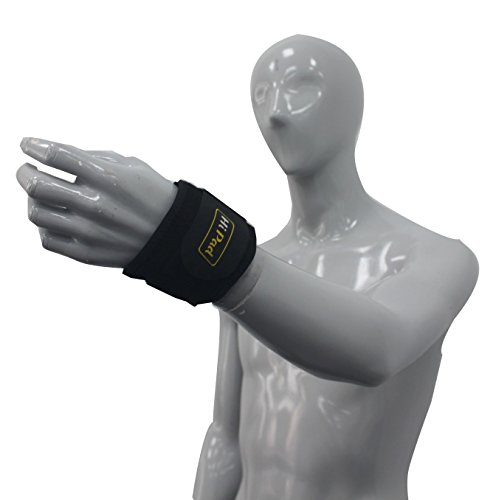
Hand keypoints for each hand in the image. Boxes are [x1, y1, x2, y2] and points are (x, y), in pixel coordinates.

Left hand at [16, 137, 177, 266]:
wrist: (173, 234)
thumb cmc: (154, 196)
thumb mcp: (132, 166)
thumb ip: (93, 158)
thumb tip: (57, 157)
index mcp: (108, 177)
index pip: (55, 155)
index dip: (33, 145)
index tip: (27, 144)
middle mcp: (95, 204)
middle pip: (36, 185)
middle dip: (24, 172)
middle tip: (26, 169)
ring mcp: (89, 232)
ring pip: (36, 213)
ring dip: (32, 199)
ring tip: (41, 195)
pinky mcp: (87, 253)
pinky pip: (47, 239)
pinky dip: (44, 225)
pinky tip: (54, 217)